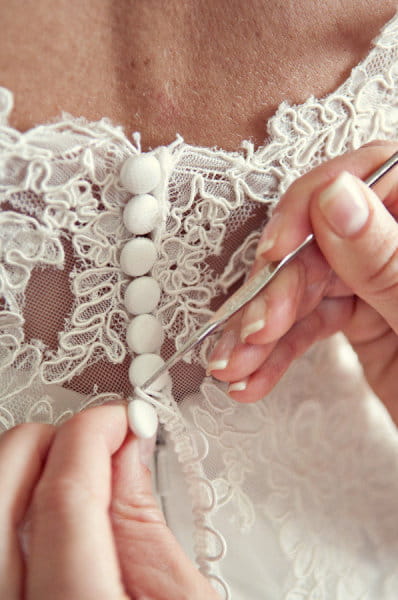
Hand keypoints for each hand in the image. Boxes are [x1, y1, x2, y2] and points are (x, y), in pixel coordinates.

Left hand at [0, 405, 219, 599]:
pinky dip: (6, 506)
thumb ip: (146, 524)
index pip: (66, 496)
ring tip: (64, 466)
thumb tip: (128, 451)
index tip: (121, 419)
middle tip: (91, 439)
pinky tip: (34, 505)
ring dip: (20, 466)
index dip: (95, 435)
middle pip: (1, 489)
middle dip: (49, 439)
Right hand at [208, 142, 397, 422]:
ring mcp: (383, 281)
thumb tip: (336, 196)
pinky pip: (310, 324)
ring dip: (263, 330)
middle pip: (323, 241)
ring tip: (234, 368)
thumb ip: (389, 259)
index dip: (312, 206)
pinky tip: (253, 376)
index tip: (277, 251)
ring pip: (307, 288)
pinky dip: (277, 352)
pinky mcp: (364, 319)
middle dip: (278, 292)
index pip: (373, 176)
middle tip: (250, 333)